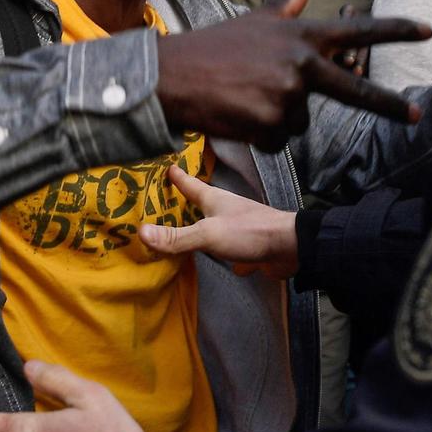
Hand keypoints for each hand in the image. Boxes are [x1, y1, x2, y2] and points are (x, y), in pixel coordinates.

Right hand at [142, 167, 298, 276]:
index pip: (191, 185)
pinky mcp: (250, 247)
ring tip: (187, 234)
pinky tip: (223, 264)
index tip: (168, 167)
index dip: (178, 177)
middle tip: (168, 204)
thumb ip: (177, 238)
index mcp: (215, 200)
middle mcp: (226, 210)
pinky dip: (226, 255)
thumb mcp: (207, 234)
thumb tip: (141, 233)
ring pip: (215, 228)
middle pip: (202, 204)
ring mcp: (239, 228)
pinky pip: (231, 250)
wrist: (290, 248)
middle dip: (187, 204)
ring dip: (203, 231)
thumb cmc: (248, 232)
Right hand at [154, 0, 429, 150]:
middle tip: (415, 115)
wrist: (171, 76)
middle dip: (389, 105)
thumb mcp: (253, 22)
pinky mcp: (271, 123)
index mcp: (301, 35)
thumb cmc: (212, 48)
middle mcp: (301, 62)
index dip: (395, 31)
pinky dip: (260, 135)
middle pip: (356, 90)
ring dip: (277, 119)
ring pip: (300, 122)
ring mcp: (287, 94)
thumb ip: (286, 5)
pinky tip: (237, 117)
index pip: (357, 31)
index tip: (428, 31)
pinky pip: (279, 140)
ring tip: (244, 100)